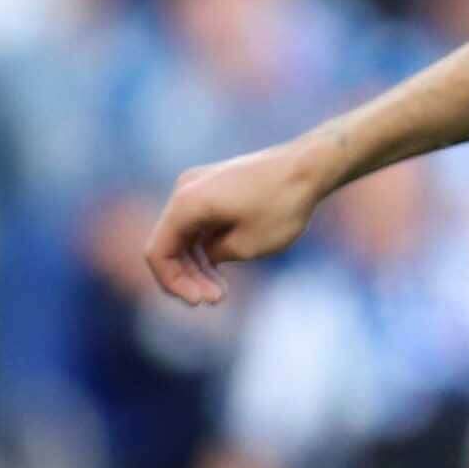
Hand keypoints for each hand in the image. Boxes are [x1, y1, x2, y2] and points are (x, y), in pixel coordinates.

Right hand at [146, 137, 340, 305]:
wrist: (310, 166)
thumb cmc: (282, 205)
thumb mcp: (246, 246)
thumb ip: (212, 257)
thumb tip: (202, 258)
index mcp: (186, 203)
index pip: (158, 252)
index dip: (173, 283)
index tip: (200, 301)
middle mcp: (185, 189)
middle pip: (170, 244)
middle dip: (188, 277)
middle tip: (216, 300)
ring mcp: (198, 186)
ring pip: (185, 235)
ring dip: (198, 266)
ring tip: (222, 291)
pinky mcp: (214, 188)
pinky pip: (199, 224)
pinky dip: (206, 248)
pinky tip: (222, 272)